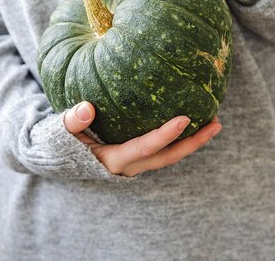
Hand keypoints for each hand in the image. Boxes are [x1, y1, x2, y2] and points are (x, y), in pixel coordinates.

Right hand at [63, 101, 221, 176]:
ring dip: (193, 141)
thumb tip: (86, 108)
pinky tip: (194, 120)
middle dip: (194, 142)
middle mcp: (130, 165)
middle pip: (168, 156)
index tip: (185, 119)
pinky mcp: (140, 156)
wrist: (59, 157)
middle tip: (216, 123)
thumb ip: (72, 121)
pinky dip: (181, 138)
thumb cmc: (60, 141)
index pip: (145, 147)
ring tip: (214, 121)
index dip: (166, 135)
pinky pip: (165, 149)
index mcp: (113, 159)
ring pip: (171, 154)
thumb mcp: (60, 131)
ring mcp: (137, 162)